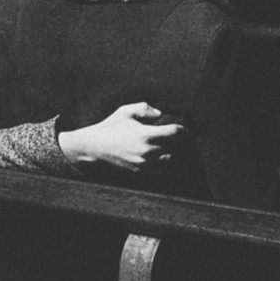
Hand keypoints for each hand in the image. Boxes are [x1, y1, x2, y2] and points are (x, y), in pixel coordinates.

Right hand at [58, 102, 184, 172]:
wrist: (94, 148)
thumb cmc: (110, 127)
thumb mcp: (125, 111)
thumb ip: (145, 108)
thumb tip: (160, 114)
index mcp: (146, 135)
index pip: (175, 133)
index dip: (183, 130)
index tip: (185, 129)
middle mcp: (148, 151)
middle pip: (176, 147)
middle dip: (181, 142)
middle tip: (182, 138)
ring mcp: (145, 164)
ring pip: (170, 160)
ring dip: (173, 153)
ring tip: (172, 148)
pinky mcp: (141, 172)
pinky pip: (160, 170)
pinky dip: (164, 164)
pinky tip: (161, 157)